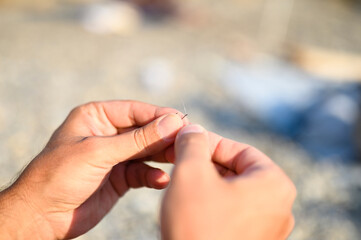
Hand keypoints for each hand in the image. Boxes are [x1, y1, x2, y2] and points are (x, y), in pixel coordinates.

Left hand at [0, 100, 185, 238]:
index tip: (182, 121)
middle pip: (144, 131)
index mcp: (96, 116)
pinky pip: (142, 173)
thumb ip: (137, 139)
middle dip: (164, 137)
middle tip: (186, 142)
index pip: (135, 111)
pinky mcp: (119, 178)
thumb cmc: (59, 175)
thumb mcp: (99, 152)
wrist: (42, 216)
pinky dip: (153, 177)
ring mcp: (114, 156)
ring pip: (146, 152)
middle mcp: (107, 134)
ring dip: (163, 156)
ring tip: (180, 159)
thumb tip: (172, 122)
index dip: (159, 115)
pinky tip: (161, 181)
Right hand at [161, 124, 295, 239]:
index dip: (209, 142)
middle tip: (181, 160)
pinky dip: (214, 202)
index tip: (186, 140)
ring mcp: (269, 228)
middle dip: (207, 163)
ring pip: (234, 191)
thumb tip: (193, 129)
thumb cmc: (197, 225)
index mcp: (274, 183)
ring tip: (183, 181)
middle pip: (238, 170)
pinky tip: (192, 205)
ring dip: (208, 181)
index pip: (239, 150)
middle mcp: (280, 206)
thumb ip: (193, 143)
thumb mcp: (190, 173)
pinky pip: (234, 212)